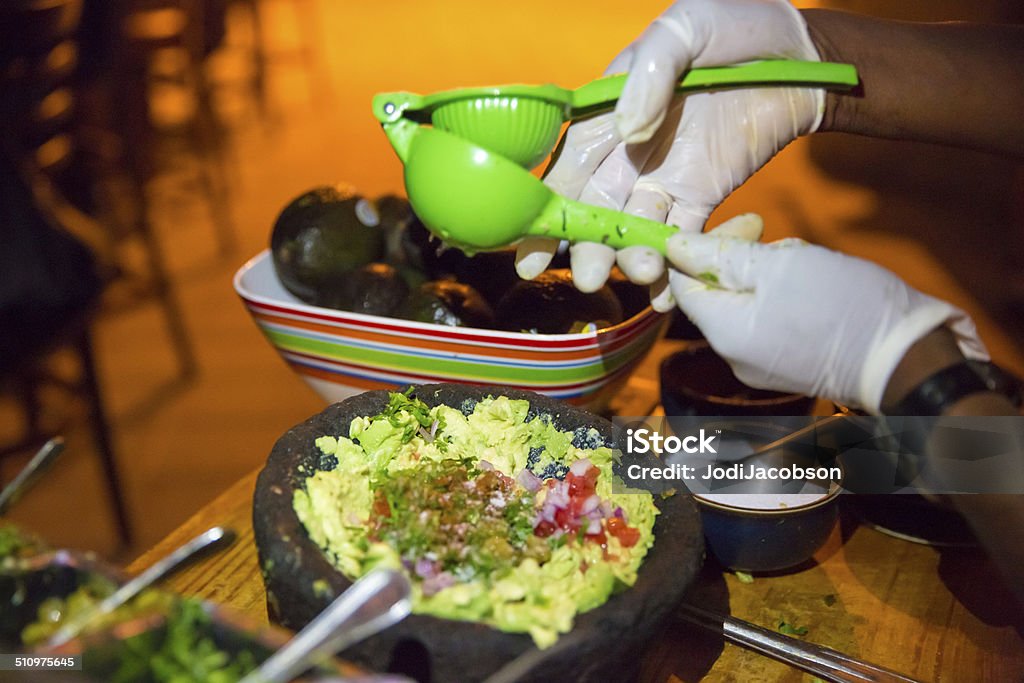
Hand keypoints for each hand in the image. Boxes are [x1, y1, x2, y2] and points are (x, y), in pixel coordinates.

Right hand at [516, 0, 823, 308]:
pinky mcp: (703, 194)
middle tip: (587, 279)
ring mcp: (664, 176)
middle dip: (587, 246)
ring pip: (637, 227)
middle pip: (595, 208)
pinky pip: (684, 236)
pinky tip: (666, 293)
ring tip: (641, 277)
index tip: (527, 253)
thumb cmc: (736, 24)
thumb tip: (628, 132)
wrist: (802, 52)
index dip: (545, 210)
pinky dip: (675, 264)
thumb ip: (649, 74)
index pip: (567, 167)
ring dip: (632, 257)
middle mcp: (627, 151)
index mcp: (608, 112)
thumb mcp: (684, 28)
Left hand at [665, 231, 988, 412]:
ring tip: (803, 261)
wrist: (907, 358)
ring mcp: (761, 365)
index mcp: (724, 334)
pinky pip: (768, 321)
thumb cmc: (844, 306)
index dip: (702, 248)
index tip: (745, 224)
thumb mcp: (780, 266)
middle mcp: (734, 356)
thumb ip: (722, 257)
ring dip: (765, 273)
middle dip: (740, 258)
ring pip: (744, 304)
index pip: (683, 285)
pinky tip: (813, 283)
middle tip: (776, 237)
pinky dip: (781, 295)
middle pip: (715, 295)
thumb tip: (675, 248)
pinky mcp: (788, 364)